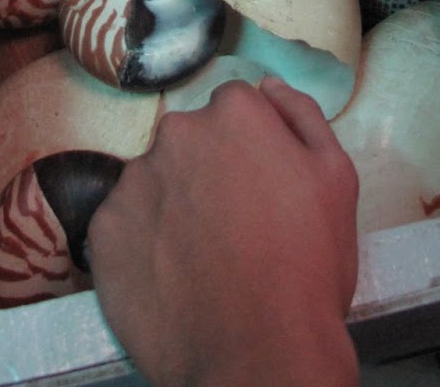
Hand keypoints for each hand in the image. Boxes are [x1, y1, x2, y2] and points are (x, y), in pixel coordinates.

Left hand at [87, 77, 359, 386]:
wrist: (258, 353)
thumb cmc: (307, 265)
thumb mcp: (336, 177)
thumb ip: (301, 115)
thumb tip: (267, 85)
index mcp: (233, 112)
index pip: (234, 108)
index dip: (250, 149)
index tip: (260, 188)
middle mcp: (176, 133)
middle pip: (191, 140)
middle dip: (207, 170)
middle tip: (234, 226)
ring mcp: (134, 182)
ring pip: (156, 180)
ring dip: (173, 205)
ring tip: (202, 258)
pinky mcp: (103, 231)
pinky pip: (124, 223)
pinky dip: (143, 243)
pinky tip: (171, 276)